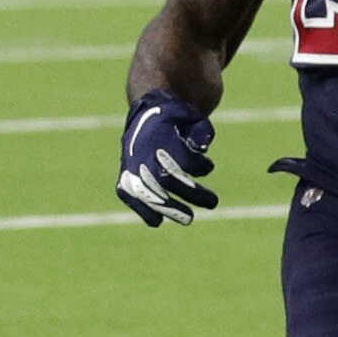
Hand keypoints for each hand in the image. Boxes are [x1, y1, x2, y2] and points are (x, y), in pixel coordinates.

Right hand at [115, 95, 216, 225]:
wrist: (145, 115)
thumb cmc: (174, 119)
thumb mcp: (191, 116)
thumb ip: (201, 131)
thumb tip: (202, 148)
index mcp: (159, 134)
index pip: (182, 157)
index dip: (198, 166)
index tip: (208, 167)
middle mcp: (142, 152)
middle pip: (167, 179)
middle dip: (192, 193)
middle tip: (213, 202)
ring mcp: (131, 167)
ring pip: (148, 194)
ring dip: (170, 209)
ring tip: (188, 219)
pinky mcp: (124, 179)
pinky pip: (131, 198)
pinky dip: (143, 211)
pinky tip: (158, 221)